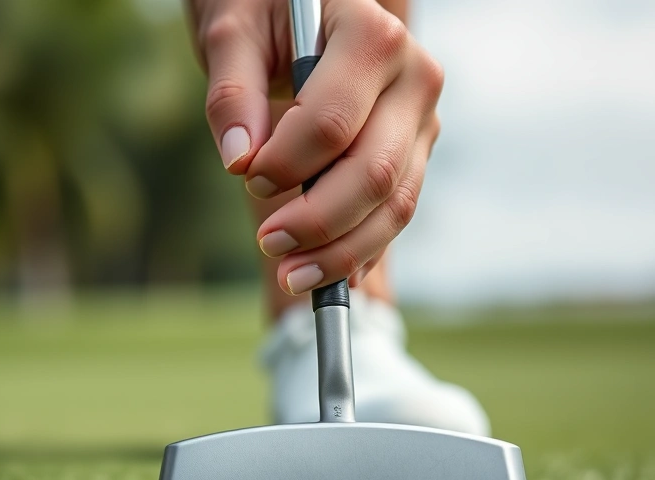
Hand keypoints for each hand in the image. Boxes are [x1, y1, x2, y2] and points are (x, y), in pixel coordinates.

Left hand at [187, 0, 442, 294]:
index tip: (248, 176)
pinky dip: (362, 248)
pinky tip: (328, 274)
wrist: (304, 5)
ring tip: (292, 276)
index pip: (333, 124)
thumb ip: (233, 92)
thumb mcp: (233, 32)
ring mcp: (421, 119)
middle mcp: (414, 77)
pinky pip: (395, 211)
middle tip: (268, 244)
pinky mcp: (415, 151)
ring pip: (395, 204)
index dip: (288, 165)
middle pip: (374, 174)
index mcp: (373, 35)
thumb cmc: (263, 10)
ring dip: (343, 250)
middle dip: (319, 222)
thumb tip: (241, 159)